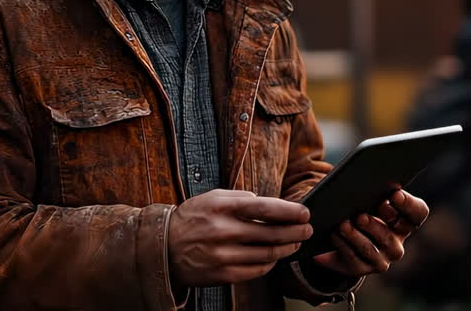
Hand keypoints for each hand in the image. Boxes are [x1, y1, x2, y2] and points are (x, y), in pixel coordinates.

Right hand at [168, 189, 312, 287]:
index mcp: (223, 208)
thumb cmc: (191, 219)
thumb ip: (240, 197)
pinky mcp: (222, 274)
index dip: (290, 211)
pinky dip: (270, 264)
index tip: (305, 213)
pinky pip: (256, 271)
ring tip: (295, 243)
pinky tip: (275, 257)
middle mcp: (224, 231)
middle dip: (295, 232)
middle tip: (307, 230)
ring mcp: (223, 255)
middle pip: (271, 233)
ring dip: (286, 248)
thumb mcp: (212, 198)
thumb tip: (266, 202)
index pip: (265, 208)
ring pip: (267, 254)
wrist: (163, 247)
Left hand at [311, 189, 429, 276]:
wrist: (348, 239)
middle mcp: (396, 244)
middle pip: (388, 236)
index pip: (417, 213)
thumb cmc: (363, 209)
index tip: (395, 194)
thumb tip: (362, 178)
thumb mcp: (370, 200)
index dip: (408, 205)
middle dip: (373, 226)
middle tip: (360, 216)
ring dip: (355, 238)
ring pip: (369, 250)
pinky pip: (352, 260)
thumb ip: (372, 191)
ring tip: (343, 226)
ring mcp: (381, 259)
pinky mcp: (362, 268)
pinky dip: (342, 247)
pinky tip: (334, 237)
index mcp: (404, 223)